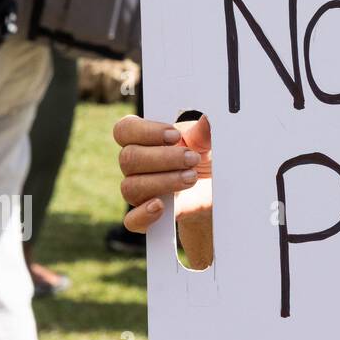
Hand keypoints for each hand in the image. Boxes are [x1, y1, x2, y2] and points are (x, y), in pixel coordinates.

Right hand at [115, 114, 214, 266]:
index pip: (124, 130)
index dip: (145, 132)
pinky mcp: (147, 216)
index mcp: (143, 140)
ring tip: (192, 177)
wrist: (215, 190)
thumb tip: (207, 119)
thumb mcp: (207, 142)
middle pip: (128, 158)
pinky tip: (161, 205)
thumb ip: (203, 132)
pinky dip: (143, 214)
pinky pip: (132, 220)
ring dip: (164, 181)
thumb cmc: (204, 158)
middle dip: (164, 158)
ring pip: (130, 186)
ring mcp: (138, 191)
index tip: (175, 136)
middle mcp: (135, 165)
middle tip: (192, 158)